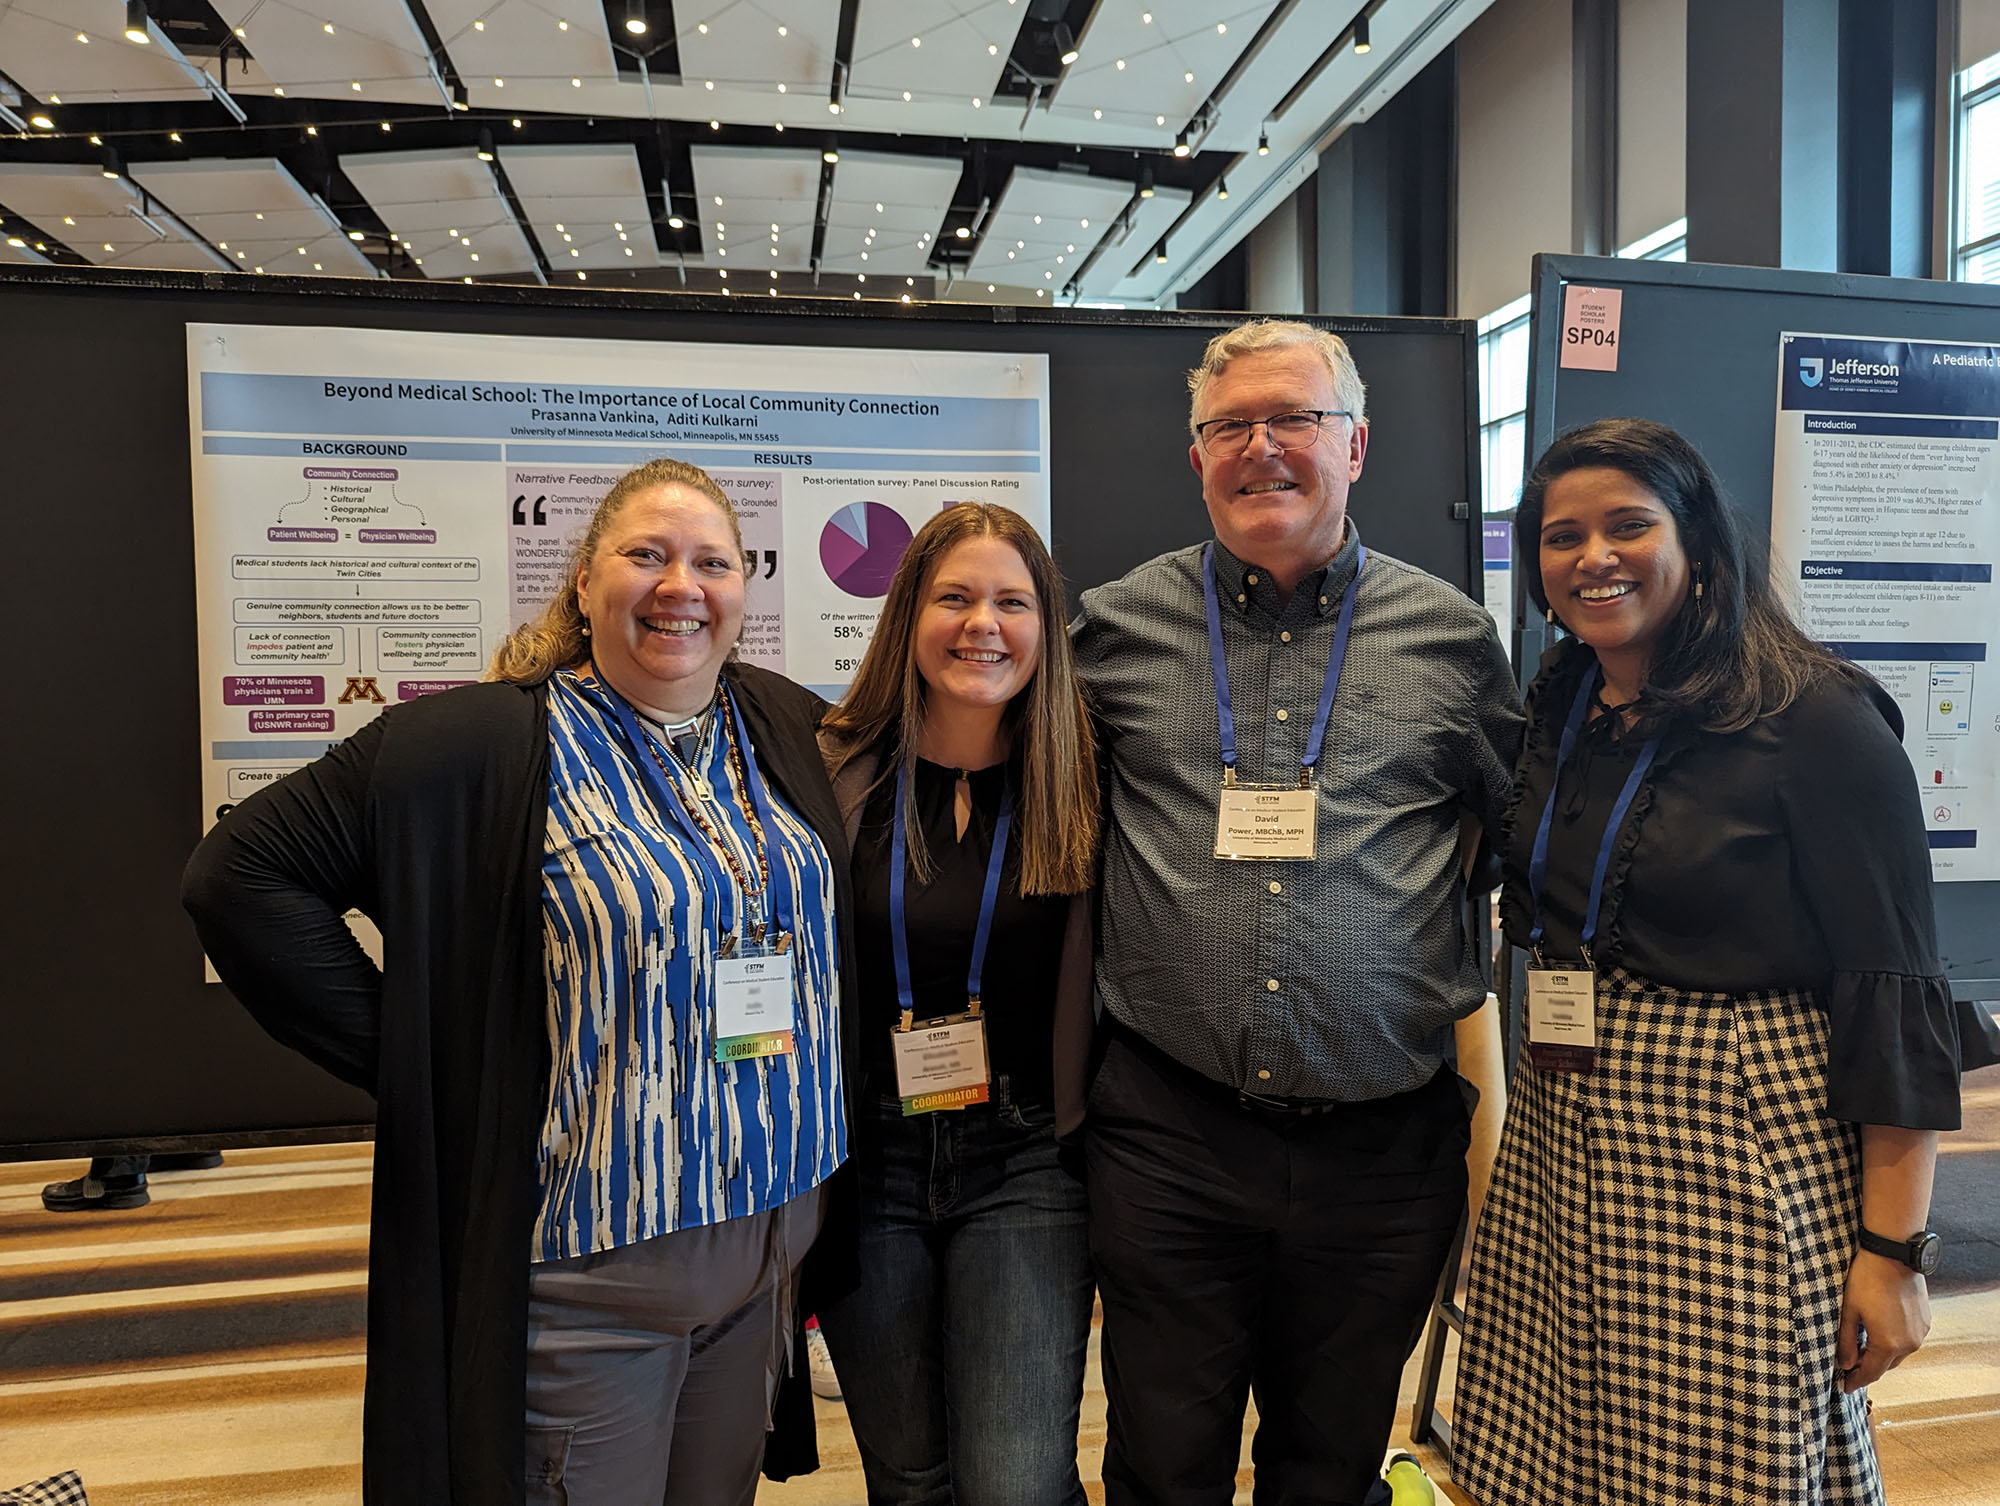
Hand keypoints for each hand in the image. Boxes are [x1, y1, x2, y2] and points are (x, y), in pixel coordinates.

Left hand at [1837, 1250, 1930, 1392]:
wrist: (1893, 1256)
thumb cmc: (1866, 1280)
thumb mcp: (1849, 1311)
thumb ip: (1846, 1341)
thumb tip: (1844, 1364)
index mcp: (1888, 1343)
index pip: (1871, 1373)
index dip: (1856, 1381)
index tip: (1845, 1387)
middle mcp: (1909, 1343)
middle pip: (1885, 1366)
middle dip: (1867, 1368)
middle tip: (1850, 1366)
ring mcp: (1920, 1333)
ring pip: (1898, 1354)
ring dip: (1881, 1355)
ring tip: (1862, 1349)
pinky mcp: (1925, 1322)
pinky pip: (1908, 1341)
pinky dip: (1893, 1343)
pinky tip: (1879, 1333)